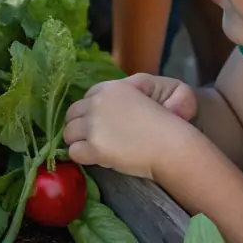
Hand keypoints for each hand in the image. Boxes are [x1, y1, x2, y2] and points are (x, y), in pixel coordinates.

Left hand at [63, 76, 198, 179]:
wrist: (173, 145)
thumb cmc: (171, 118)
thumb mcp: (158, 87)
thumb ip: (137, 85)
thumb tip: (128, 92)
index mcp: (111, 88)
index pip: (86, 98)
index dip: (92, 111)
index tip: (103, 122)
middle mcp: (97, 103)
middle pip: (72, 114)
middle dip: (80, 125)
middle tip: (95, 138)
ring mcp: (94, 125)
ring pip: (69, 133)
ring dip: (79, 141)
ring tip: (95, 149)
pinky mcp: (94, 147)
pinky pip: (73, 152)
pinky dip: (82, 156)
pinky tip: (95, 158)